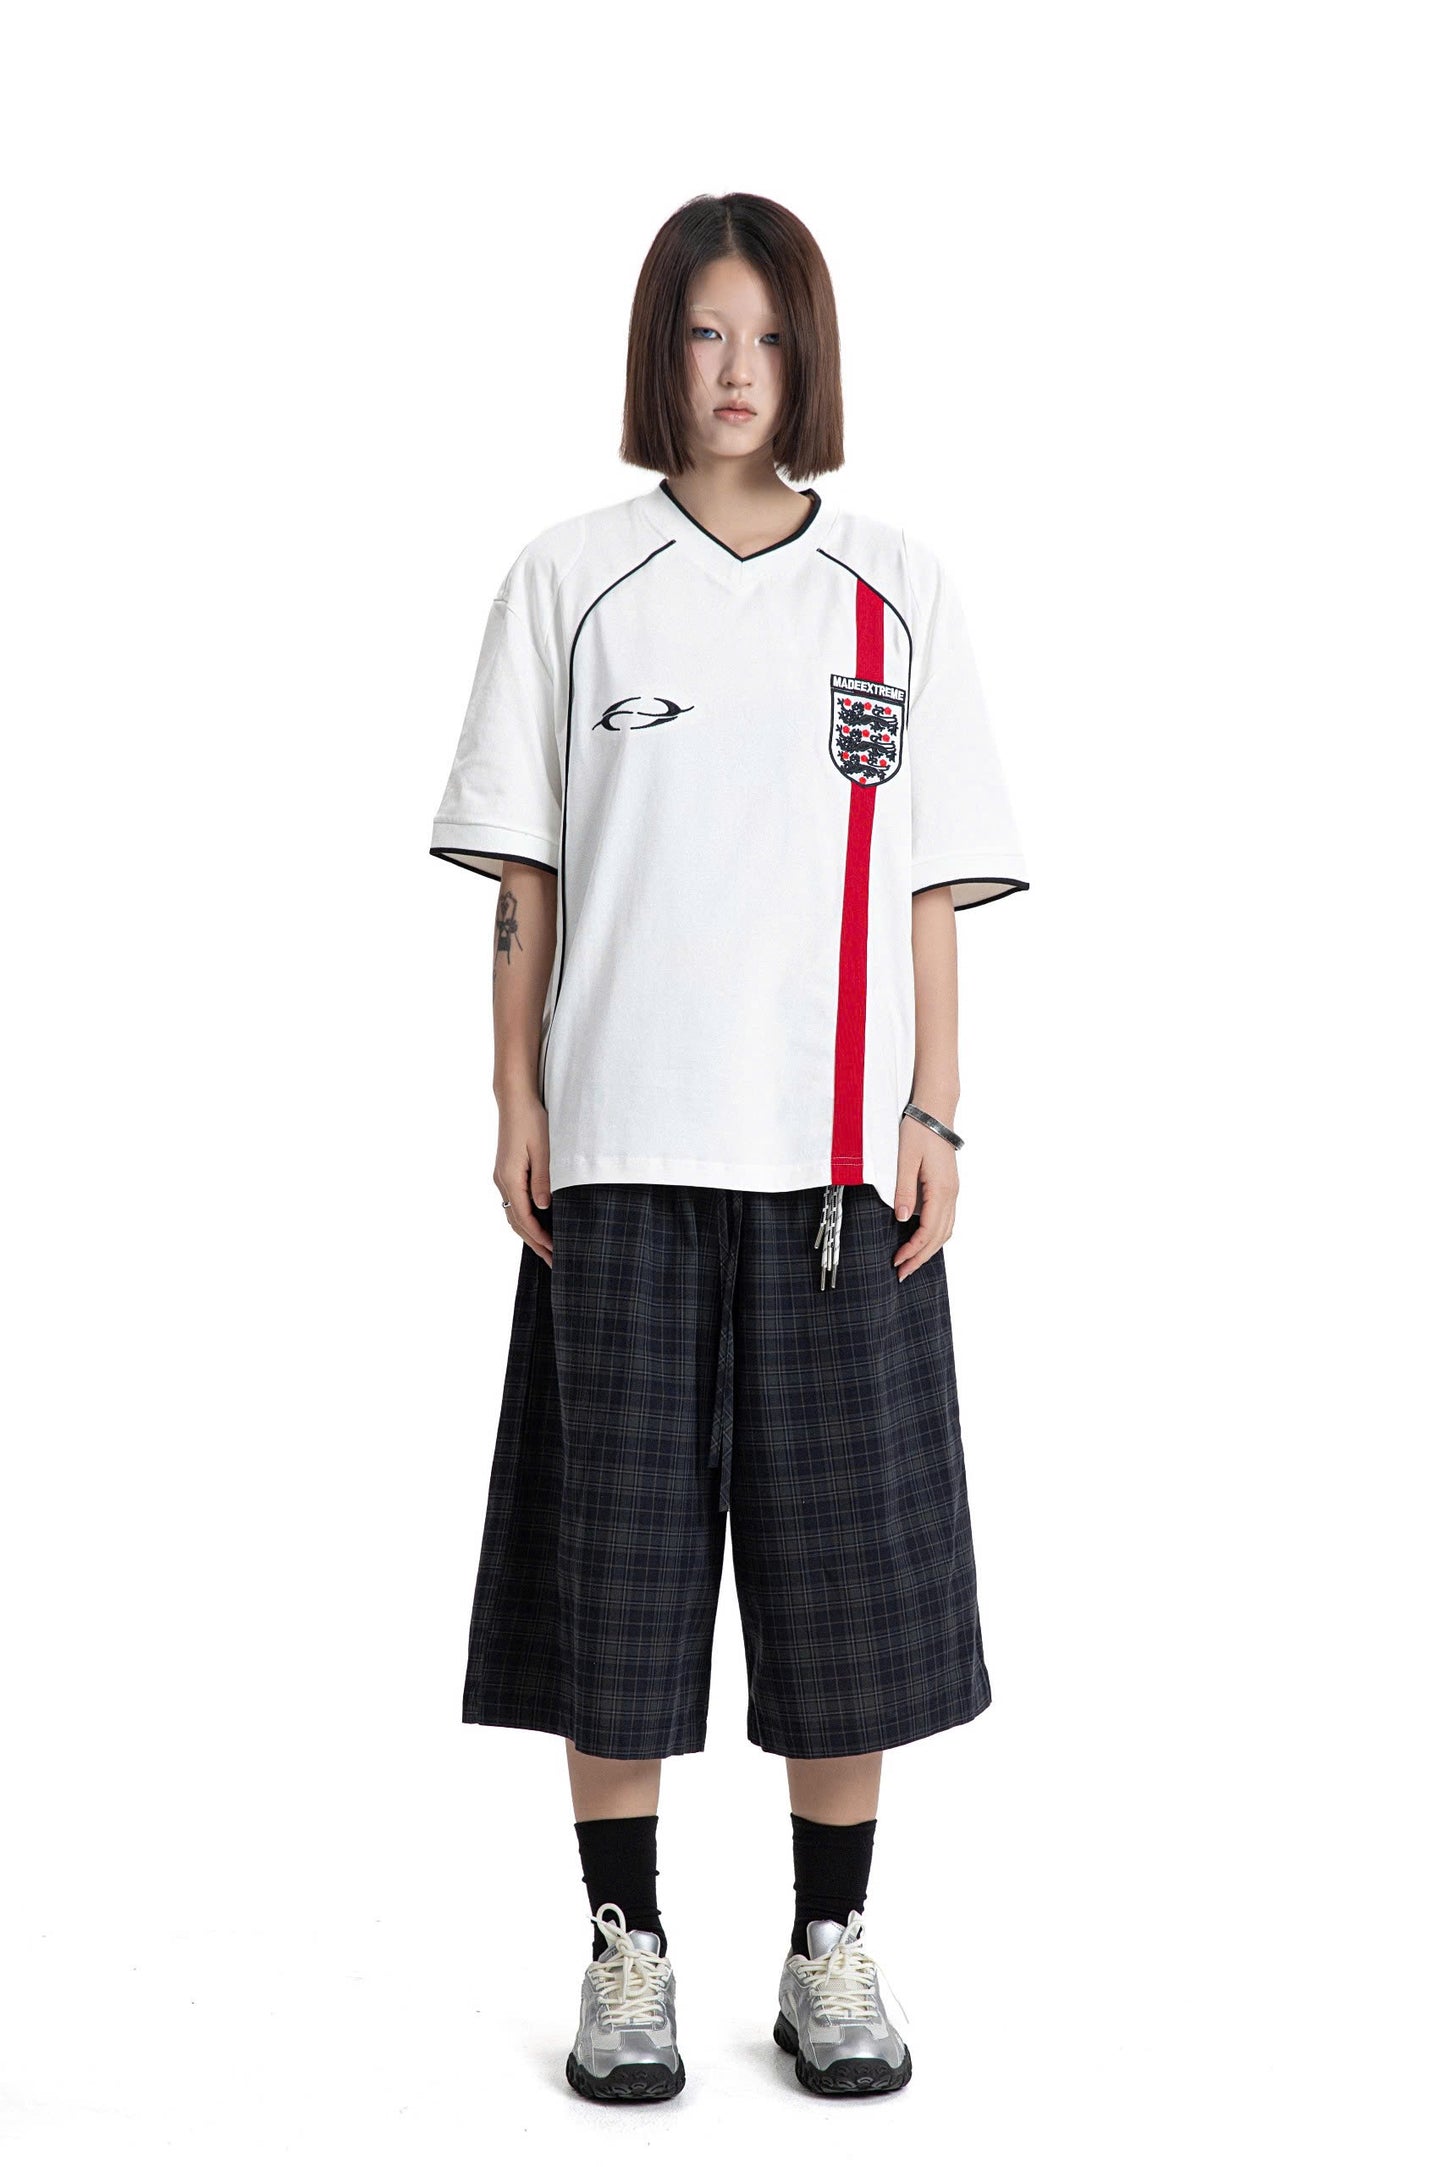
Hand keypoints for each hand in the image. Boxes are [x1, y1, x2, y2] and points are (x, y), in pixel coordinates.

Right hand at [494, 1094, 553, 1266]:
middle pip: (517, 1222)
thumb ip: (543, 1180)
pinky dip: (525, 1220)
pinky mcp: (507, 1172)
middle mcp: (502, 1181)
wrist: (515, 1100)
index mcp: (510, 1178)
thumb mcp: (543, 1150)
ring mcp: (503, 1177)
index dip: (540, 1237)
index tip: (555, 1252)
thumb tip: (545, 1208)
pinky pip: (515, 1204)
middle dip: (535, 1244)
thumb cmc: (531, 1121)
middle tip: (554, 1263)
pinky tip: (538, 1225)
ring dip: (529, 1234)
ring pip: (514, 1215)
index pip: (524, 1217)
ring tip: (547, 1251)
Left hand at [892, 1123, 957, 1281]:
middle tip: (903, 1273)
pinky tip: (922, 1240)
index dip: (913, 1249)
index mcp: (941, 1189)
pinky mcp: (949, 1187)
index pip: (928, 1230)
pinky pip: (946, 1219)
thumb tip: (901, 1220)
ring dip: (929, 1249)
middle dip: (921, 1257)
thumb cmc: (918, 1132)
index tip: (897, 1261)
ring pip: (946, 1230)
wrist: (934, 1112)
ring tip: (911, 1262)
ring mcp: (953, 1191)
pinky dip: (935, 1235)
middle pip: (939, 1236)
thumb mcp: (904, 1160)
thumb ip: (903, 1190)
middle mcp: (951, 1194)